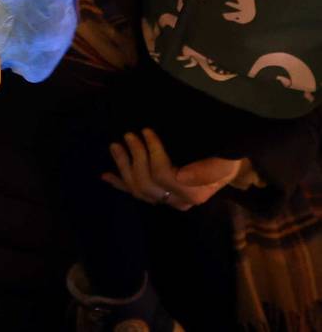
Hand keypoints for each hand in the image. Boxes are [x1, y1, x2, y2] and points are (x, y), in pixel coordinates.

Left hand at [101, 127, 242, 210]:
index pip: (165, 176)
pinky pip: (134, 192)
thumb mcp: (226, 161)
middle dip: (136, 157)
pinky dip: (119, 183)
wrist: (226, 162)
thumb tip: (182, 175)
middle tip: (129, 134)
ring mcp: (165, 199)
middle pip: (147, 184)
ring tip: (115, 146)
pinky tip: (105, 176)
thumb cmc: (225, 158)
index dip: (152, 153)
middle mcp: (178, 201)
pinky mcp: (157, 194)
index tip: (146, 131)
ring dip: (123, 166)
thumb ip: (210, 170)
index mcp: (194, 194)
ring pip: (137, 190)